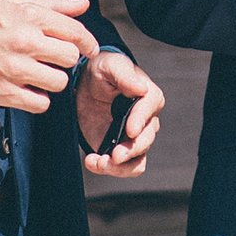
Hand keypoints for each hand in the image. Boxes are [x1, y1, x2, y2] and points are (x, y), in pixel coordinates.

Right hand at [0, 0, 97, 111]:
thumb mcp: (15, 0)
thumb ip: (53, 3)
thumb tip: (83, 6)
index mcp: (30, 17)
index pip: (75, 32)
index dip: (88, 42)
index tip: (88, 49)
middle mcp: (25, 42)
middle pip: (70, 58)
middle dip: (66, 59)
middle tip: (54, 58)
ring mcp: (14, 69)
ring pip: (58, 82)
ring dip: (53, 79)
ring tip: (40, 73)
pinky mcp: (3, 92)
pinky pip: (40, 104)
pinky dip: (39, 98)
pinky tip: (29, 88)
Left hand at [75, 50, 166, 177]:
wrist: (85, 86)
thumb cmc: (103, 71)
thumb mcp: (110, 66)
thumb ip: (124, 75)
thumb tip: (141, 88)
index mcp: (148, 96)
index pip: (150, 108)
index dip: (140, 120)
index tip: (130, 130)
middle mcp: (146, 120)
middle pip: (147, 139)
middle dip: (131, 150)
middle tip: (114, 155)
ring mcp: (134, 138)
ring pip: (138, 159)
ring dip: (121, 166)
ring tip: (100, 162)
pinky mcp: (121, 149)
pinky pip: (125, 168)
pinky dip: (111, 170)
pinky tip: (93, 161)